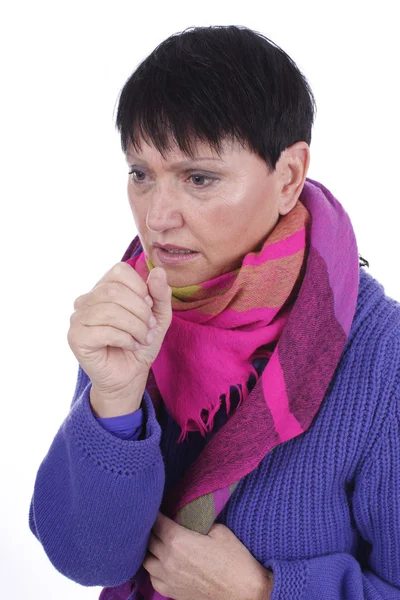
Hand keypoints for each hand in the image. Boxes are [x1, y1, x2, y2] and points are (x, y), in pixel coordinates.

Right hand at [68, 262, 171, 401]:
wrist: (130, 375)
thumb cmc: (141, 343)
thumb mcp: (159, 316)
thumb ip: (160, 294)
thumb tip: (159, 271)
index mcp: (104, 288)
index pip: (119, 270)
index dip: (140, 288)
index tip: (149, 307)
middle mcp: (86, 299)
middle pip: (114, 290)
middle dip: (140, 311)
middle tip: (150, 328)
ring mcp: (78, 318)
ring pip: (110, 310)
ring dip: (135, 327)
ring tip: (142, 339)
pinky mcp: (76, 337)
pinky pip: (104, 331)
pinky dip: (125, 339)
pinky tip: (130, 346)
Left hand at [143, 512, 273, 599]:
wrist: (244, 594)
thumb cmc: (235, 561)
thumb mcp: (220, 531)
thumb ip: (199, 522)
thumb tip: (191, 518)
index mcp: (178, 541)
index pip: (156, 522)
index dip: (155, 512)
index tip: (156, 506)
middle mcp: (168, 560)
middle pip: (148, 539)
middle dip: (152, 528)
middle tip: (158, 521)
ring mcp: (167, 578)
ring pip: (146, 560)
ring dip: (150, 549)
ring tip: (158, 542)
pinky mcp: (171, 592)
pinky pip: (152, 577)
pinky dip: (154, 568)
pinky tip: (162, 562)